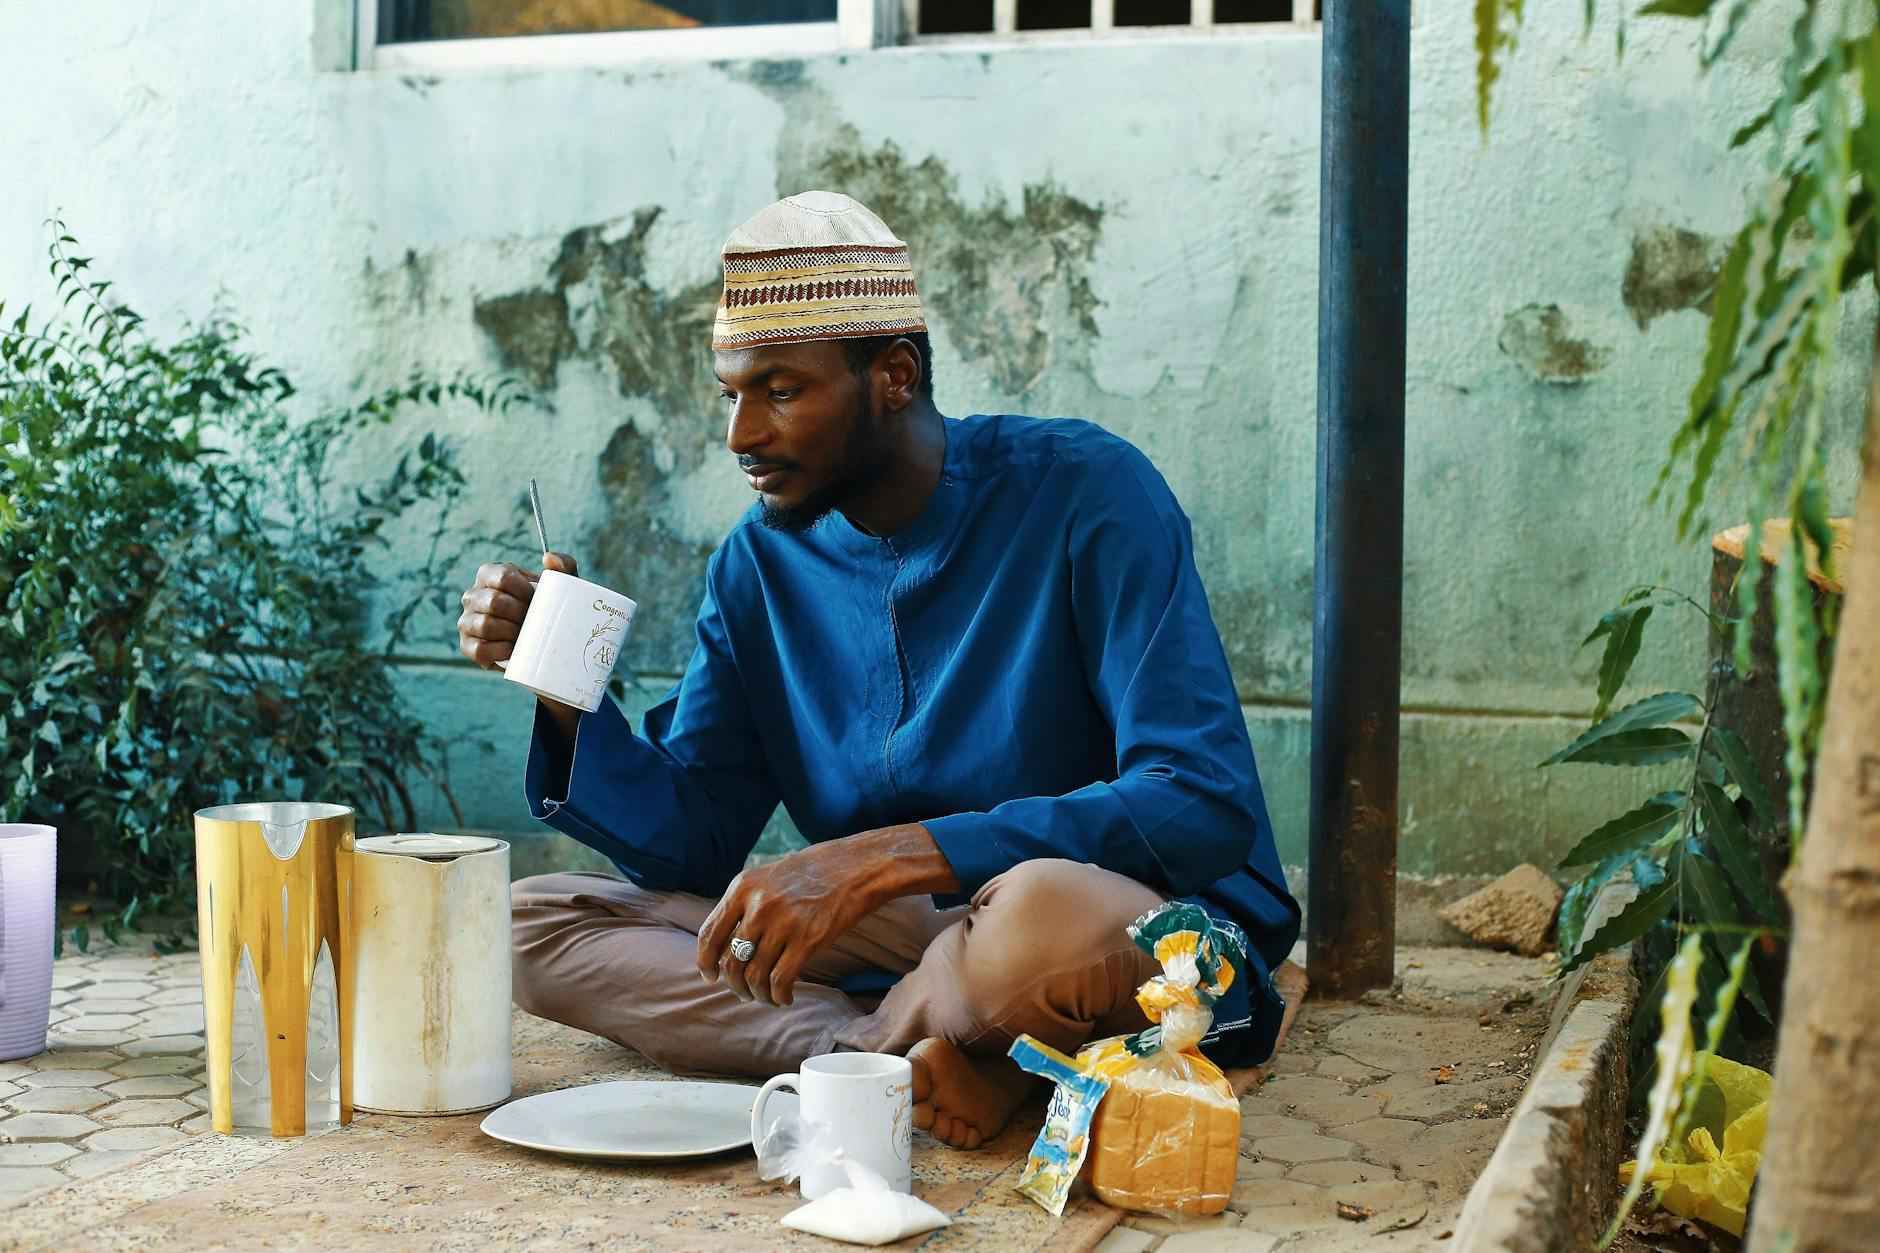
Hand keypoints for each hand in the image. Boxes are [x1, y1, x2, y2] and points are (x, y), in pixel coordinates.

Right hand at [458, 552, 581, 730]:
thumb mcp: (560, 586)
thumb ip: (564, 566)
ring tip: (525, 635)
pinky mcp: (468, 646)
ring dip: (511, 632)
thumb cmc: (548, 608)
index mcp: (489, 575)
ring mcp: (467, 621)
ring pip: (485, 625)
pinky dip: (501, 650)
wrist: (543, 644)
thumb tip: (549, 558)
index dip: (523, 591)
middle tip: (534, 621)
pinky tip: (514, 650)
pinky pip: (480, 649)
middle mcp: (473, 596)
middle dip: (520, 614)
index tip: (536, 600)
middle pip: (494, 601)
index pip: (502, 577)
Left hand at [696, 825, 959, 1006]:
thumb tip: (727, 941)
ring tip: (766, 997)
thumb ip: (746, 902)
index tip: (711, 976)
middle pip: (731, 962)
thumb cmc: (816, 871)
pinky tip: (786, 998)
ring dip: (758, 994)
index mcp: (743, 886)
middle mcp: (758, 905)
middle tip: (744, 992)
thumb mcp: (770, 875)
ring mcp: (782, 924)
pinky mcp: (807, 941)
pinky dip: (779, 996)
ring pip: (754, 976)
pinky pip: (780, 981)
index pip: (710, 934)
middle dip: (734, 985)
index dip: (706, 962)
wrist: (858, 866)